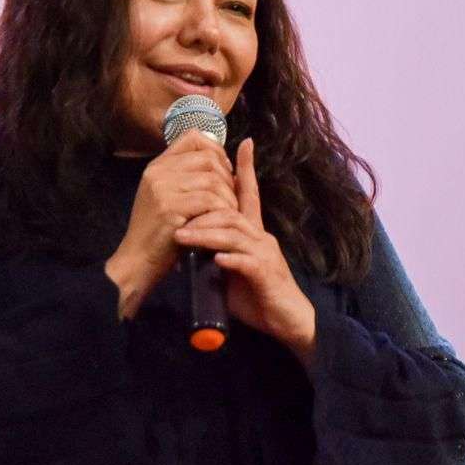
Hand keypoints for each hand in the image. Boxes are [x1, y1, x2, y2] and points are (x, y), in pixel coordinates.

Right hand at [106, 129, 237, 316]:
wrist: (137, 261)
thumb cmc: (159, 234)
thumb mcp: (168, 198)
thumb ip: (187, 177)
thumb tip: (222, 159)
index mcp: (157, 166)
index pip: (193, 137)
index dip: (216, 150)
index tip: (225, 171)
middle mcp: (158, 172)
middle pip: (208, 158)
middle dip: (227, 178)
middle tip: (231, 198)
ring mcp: (162, 188)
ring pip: (212, 179)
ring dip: (228, 197)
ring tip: (229, 213)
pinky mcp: (170, 207)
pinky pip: (209, 200)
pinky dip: (222, 211)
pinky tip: (222, 222)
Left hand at [172, 138, 316, 361]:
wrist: (288, 322)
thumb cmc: (258, 297)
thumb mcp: (231, 271)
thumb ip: (215, 253)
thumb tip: (187, 244)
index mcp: (254, 234)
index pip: (250, 194)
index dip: (246, 168)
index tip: (242, 142)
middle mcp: (262, 238)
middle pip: (232, 212)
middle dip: (203, 209)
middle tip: (176, 212)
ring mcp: (265, 255)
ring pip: (235, 234)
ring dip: (206, 234)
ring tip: (182, 237)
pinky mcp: (267, 275)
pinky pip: (247, 262)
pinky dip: (230, 259)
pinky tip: (217, 260)